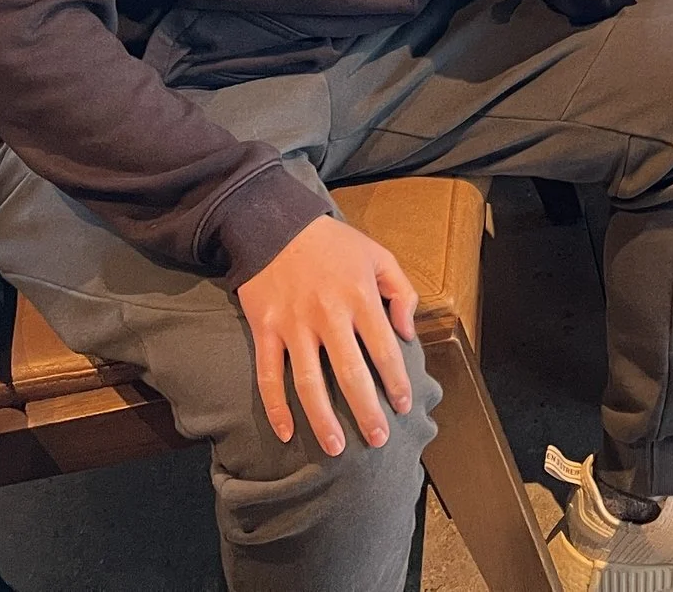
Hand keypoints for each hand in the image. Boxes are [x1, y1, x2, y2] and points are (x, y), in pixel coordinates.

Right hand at [235, 214, 418, 456]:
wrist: (275, 224)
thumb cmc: (334, 244)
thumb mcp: (379, 254)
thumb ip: (401, 292)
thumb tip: (407, 333)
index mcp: (360, 296)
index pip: (384, 349)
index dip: (396, 381)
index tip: (403, 406)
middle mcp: (328, 315)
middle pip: (350, 373)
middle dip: (367, 410)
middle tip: (378, 440)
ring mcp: (293, 325)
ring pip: (309, 382)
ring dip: (323, 419)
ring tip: (336, 448)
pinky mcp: (265, 330)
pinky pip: (268, 376)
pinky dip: (276, 407)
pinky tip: (286, 433)